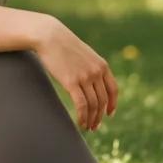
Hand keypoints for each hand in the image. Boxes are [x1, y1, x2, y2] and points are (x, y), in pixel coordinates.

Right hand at [34, 17, 118, 131]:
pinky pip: (82, 105)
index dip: (112, 104)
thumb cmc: (63, 45)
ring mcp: (85, 77)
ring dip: (92, 119)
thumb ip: (91, 67)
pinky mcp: (72, 82)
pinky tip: (80, 122)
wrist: (49, 36)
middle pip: (102, 100)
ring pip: (93, 105)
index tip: (109, 114)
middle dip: (100, 116)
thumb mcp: (83, 54)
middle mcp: (96, 72)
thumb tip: (91, 82)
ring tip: (88, 127)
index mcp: (102, 65)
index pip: (113, 90)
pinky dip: (83, 117)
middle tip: (95, 126)